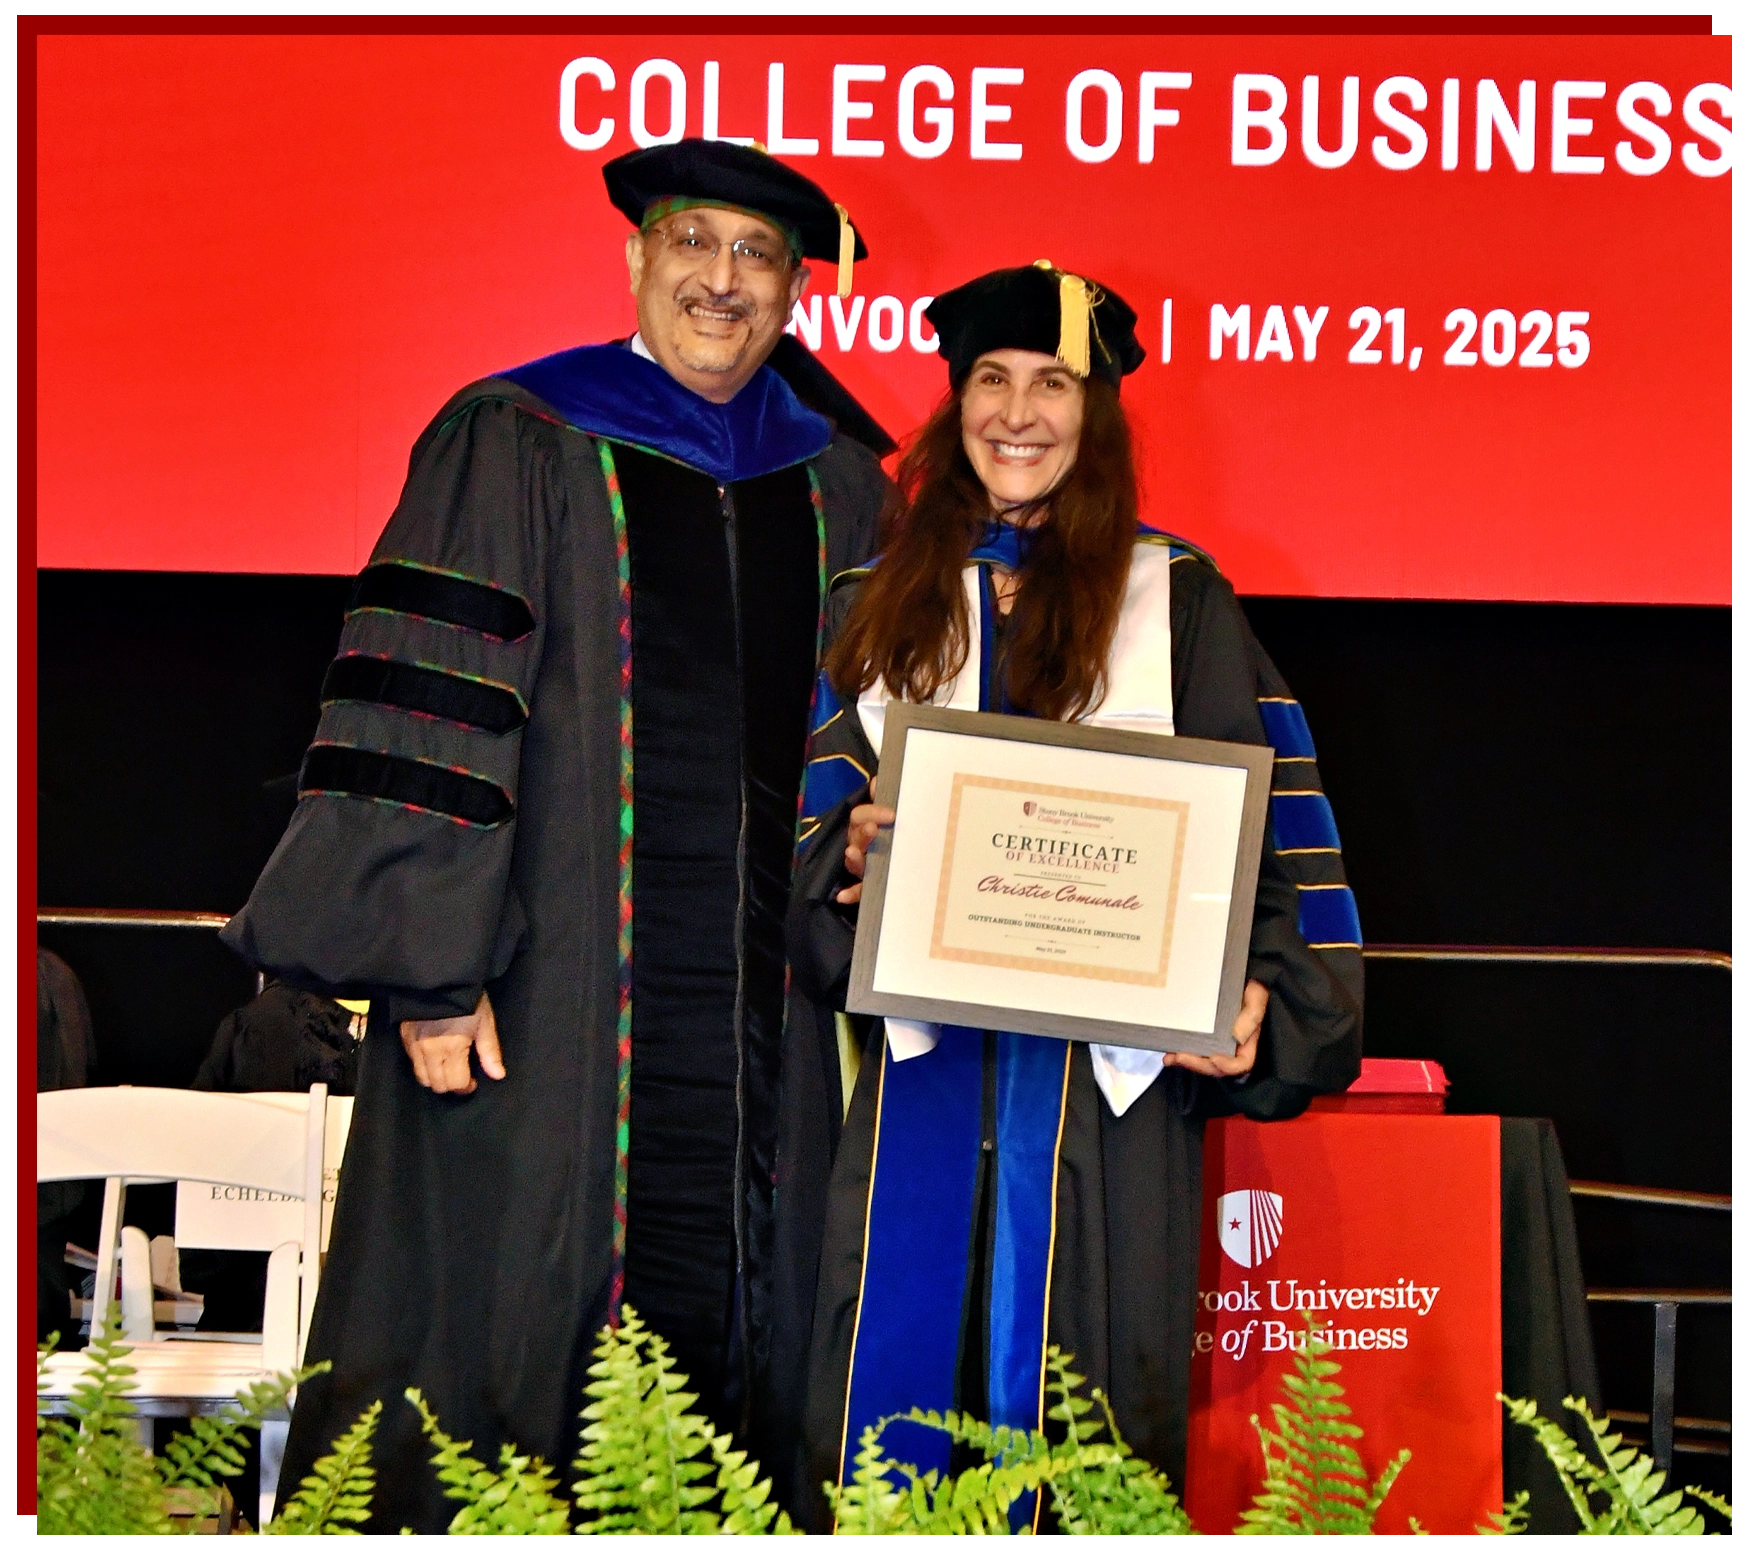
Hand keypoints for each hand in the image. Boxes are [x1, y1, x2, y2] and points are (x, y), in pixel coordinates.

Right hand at [400, 991, 504, 1094]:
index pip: (455, 1083)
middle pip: (437, 1085)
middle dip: (451, 1084)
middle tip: (462, 1074)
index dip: (466, 1087)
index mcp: (452, 1048)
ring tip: (448, 1066)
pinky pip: (412, 1064)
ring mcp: (414, 1046)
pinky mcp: (405, 1038)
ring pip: (422, 1078)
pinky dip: (424, 1067)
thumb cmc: (467, 998)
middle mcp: (430, 1051)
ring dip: (436, 1078)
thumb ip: (490, 1051)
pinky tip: (434, 1057)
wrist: (439, 978)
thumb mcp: (485, 1021)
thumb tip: (498, 1076)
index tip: (473, 1081)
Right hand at [836, 776, 894, 905]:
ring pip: (855, 862)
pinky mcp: (866, 888)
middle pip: (855, 837)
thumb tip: (878, 781)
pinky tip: (843, 897)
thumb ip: (881, 801)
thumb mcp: (888, 819)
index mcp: (863, 827)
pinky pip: (858, 891)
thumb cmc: (893, 837)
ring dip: (853, 858)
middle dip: (862, 833)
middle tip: (873, 829)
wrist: (909, 868)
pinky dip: (850, 894)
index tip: (891, 814)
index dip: (872, 812)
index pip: (860, 816)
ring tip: (852, 853)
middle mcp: (859, 845)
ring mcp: (862, 867)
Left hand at [1163, 980, 1266, 1078]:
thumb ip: (1251, 1017)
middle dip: (1198, 1064)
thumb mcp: (1256, 999)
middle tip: (1181, 1057)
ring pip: (1201, 1060)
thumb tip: (1237, 1036)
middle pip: (1216, 1066)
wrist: (1240, 977)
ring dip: (1185, 1061)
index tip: (1214, 1058)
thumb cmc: (1252, 989)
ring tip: (1170, 1057)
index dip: (1227, 1066)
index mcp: (1246, 1043)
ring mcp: (1215, 1042)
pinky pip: (1191, 1048)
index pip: (1240, 1063)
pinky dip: (1179, 1051)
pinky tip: (1168, 1049)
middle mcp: (1230, 1047)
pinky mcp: (1201, 1035)